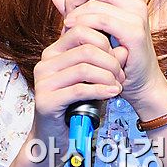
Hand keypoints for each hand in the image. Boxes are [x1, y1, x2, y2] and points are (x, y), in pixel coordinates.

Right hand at [31, 21, 123, 156]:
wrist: (57, 135)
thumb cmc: (77, 104)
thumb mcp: (94, 78)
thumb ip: (107, 61)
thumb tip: (124, 50)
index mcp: (54, 51)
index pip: (81, 30)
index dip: (105, 42)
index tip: (117, 58)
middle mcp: (45, 62)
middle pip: (86, 50)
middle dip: (110, 62)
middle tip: (121, 76)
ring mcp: (42, 81)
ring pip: (84, 69)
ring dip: (107, 77)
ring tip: (117, 86)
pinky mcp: (45, 100)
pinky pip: (79, 90)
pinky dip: (100, 90)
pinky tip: (112, 93)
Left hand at [51, 0, 166, 110]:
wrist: (140, 83)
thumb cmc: (118, 56)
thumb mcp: (96, 29)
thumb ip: (78, 10)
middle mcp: (136, 2)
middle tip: (68, 16)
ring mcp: (137, 16)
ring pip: (93, 2)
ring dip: (74, 15)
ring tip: (69, 28)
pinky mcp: (135, 32)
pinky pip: (101, 20)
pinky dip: (83, 25)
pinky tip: (75, 33)